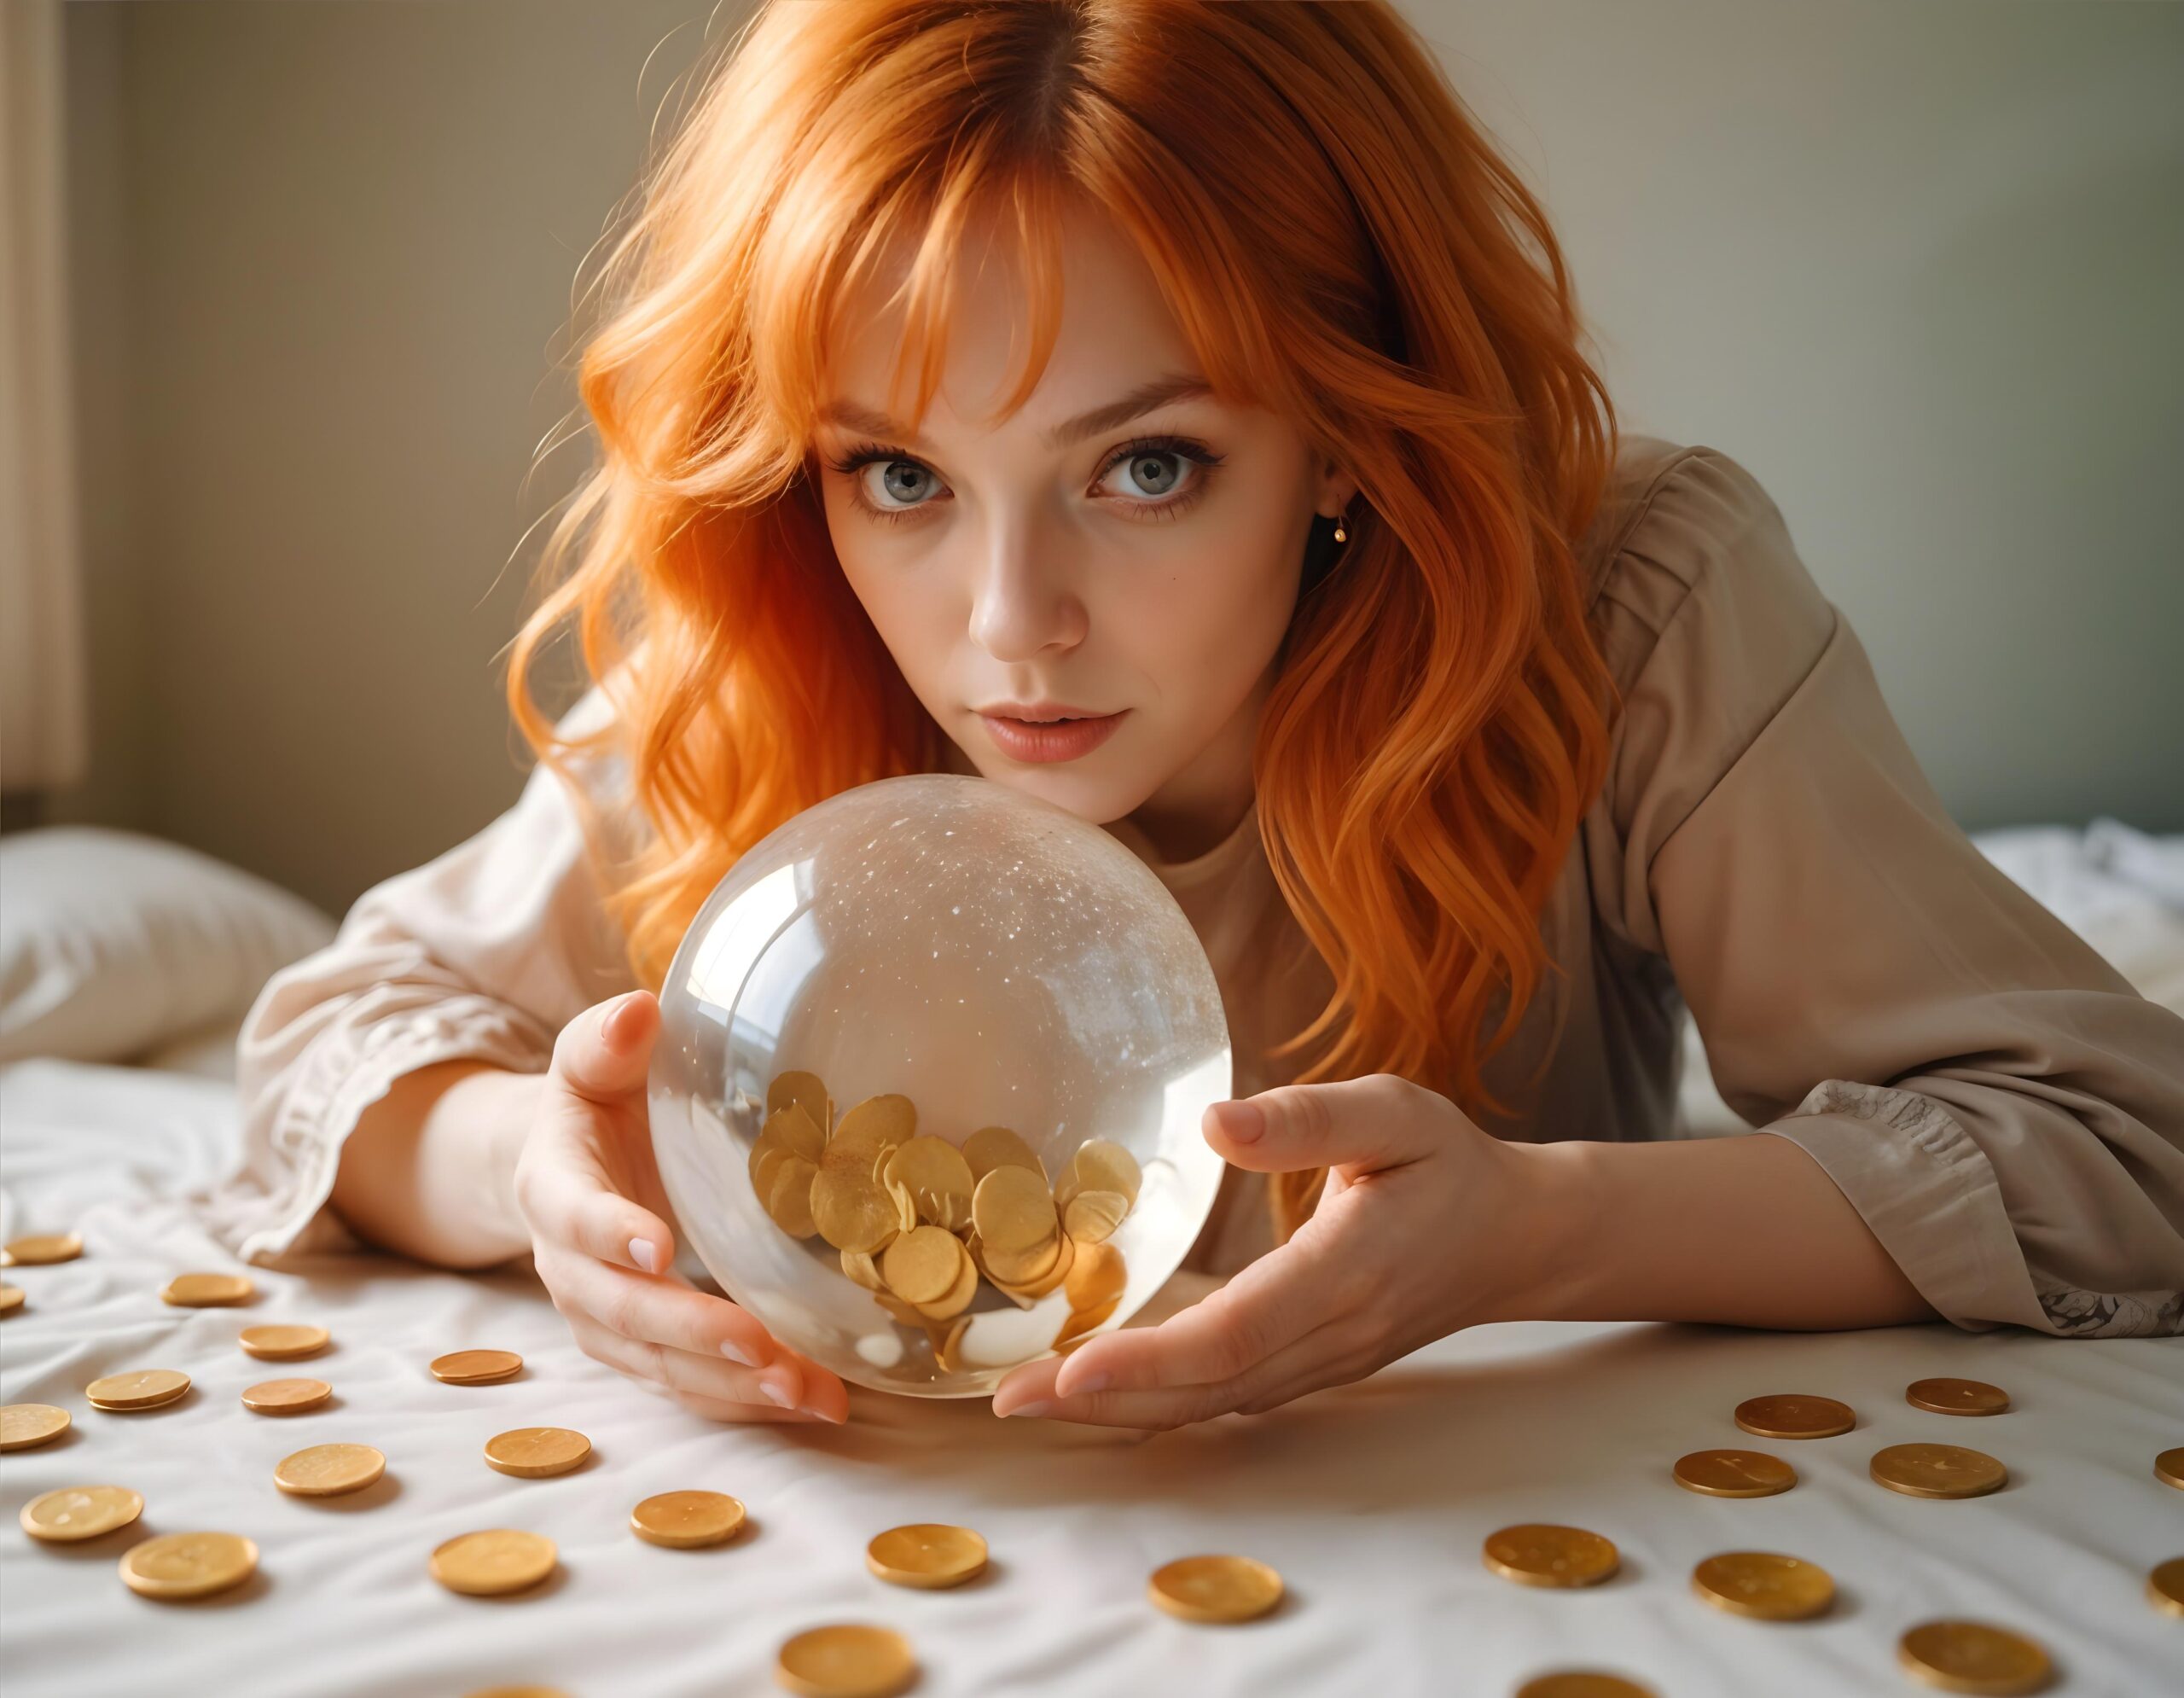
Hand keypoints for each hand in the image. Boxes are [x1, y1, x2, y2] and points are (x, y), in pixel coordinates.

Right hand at [513, 988, 848, 1423]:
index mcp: (553, 1188)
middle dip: (692, 1334)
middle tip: (760, 1346)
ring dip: (731, 1385)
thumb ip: (607, 1041)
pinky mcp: (643, 1350)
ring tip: (805, 1393)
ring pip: (659, 1366)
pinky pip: (689, 1386)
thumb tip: (640, 1010)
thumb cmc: (598, 1100)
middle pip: (623, 1313)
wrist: (572, 1163)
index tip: (659, 1247)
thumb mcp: (593, 1061)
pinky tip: (812, 1401)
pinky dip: (745, 1399)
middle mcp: (569, 1269)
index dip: (611, 1234)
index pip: (575, 1216)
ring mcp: (605, 1320)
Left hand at [989, 1074, 1556, 1427]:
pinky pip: (1224, 1397)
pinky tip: (1097, 1391)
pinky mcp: (1311, 1367)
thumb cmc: (1450, 1164)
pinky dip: (1157, 1402)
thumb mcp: (1395, 1111)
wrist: (1516, 1238)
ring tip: (1027, 1400)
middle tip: (1003, 1398)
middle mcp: (1332, 1335)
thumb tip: (1215, 1123)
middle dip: (1102, 1401)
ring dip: (1119, 1411)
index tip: (1066, 1373)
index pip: (1235, 1333)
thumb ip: (1309, 1118)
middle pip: (1206, 1387)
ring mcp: (1323, 1363)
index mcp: (1348, 1270)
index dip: (1147, 1361)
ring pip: (1211, 1405)